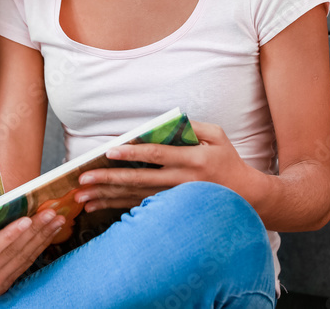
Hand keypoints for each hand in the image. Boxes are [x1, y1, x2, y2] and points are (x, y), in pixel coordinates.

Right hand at [0, 209, 65, 306]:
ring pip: (23, 258)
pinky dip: (39, 248)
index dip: (9, 235)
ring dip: (42, 238)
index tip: (26, 220)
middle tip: (50, 213)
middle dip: (34, 231)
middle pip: (12, 252)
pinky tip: (49, 234)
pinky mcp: (7, 284)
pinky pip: (25, 264)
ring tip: (56, 220)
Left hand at [73, 121, 255, 211]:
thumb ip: (193, 126)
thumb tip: (163, 122)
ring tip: (82, 197)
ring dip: (107, 197)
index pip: (156, 155)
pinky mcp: (171, 209)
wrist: (247, 196)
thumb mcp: (218, 135)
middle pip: (139, 181)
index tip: (109, 152)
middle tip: (83, 180)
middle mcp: (182, 181)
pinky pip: (140, 208)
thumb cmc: (228, 161)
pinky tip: (98, 207)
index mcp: (192, 159)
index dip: (132, 154)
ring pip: (135, 197)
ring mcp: (175, 198)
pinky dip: (117, 207)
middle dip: (109, 180)